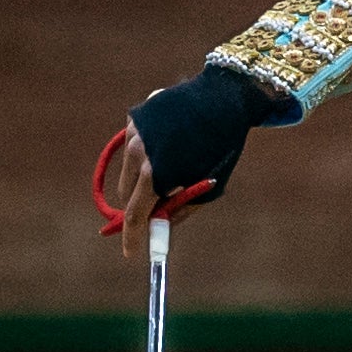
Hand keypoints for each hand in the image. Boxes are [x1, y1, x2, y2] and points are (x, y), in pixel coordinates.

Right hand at [91, 65, 285, 251]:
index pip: (135, 214)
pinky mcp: (134, 117)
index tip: (131, 253)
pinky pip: (134, 145)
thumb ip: (180, 209)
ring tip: (177, 162)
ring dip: (146, 176)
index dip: (132, 237)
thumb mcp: (208, 187)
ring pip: (129, 170)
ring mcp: (133, 132)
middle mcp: (138, 152)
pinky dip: (148, 151)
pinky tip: (173, 140)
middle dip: (142, 203)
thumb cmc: (221, 147)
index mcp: (156, 172)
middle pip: (127, 194)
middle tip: (162, 204)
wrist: (223, 98)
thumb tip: (159, 226)